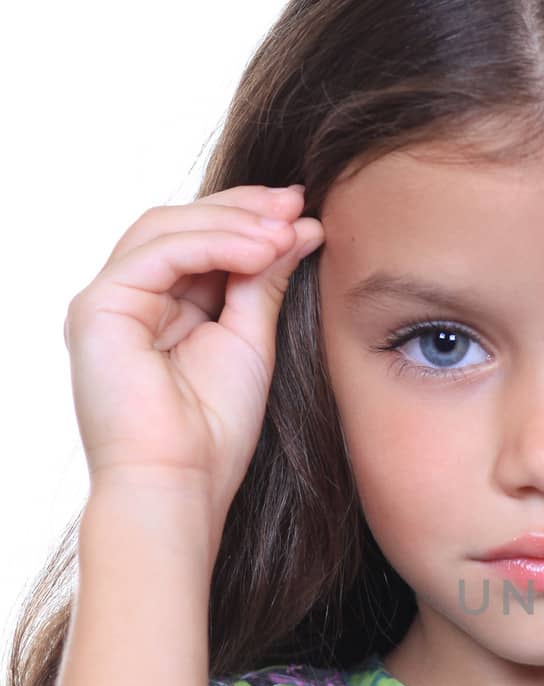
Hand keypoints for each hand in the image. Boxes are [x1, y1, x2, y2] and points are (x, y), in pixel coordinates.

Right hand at [64, 184, 323, 524]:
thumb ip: (266, 281)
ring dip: (233, 223)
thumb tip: (300, 226)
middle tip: (298, 202)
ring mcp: (108, 301)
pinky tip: (261, 249)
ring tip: (286, 229)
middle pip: (180, 224)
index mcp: (159, 308)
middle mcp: (129, 299)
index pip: (200, 240)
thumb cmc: (214, 432)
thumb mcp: (251, 340)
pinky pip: (158, 253)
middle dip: (242, 209)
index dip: (250, 219)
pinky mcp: (98, 308)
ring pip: (166, 229)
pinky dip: (212, 243)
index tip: (303, 211)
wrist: (180, 483)